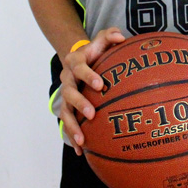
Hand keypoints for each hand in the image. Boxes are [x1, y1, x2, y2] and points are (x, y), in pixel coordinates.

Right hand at [59, 27, 124, 154]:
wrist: (76, 60)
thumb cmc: (94, 52)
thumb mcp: (100, 41)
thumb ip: (110, 35)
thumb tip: (122, 36)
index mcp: (75, 62)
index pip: (79, 68)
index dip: (89, 76)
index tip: (101, 85)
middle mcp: (67, 79)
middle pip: (69, 93)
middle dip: (80, 104)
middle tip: (92, 114)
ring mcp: (65, 95)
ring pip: (65, 112)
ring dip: (72, 126)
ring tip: (82, 140)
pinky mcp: (67, 108)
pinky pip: (67, 124)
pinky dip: (72, 136)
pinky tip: (81, 151)